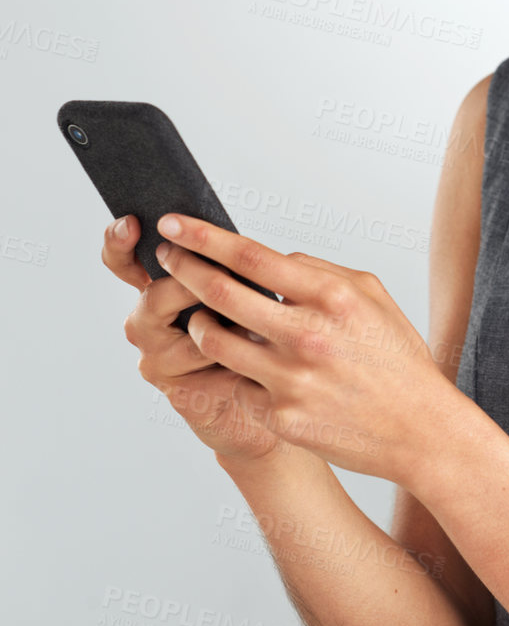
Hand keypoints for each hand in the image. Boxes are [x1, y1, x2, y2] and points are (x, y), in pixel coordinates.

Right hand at [105, 214, 288, 463]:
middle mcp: (152, 323)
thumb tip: (231, 239)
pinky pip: (201, 362)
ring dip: (218, 321)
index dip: (120, 242)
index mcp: (162, 291)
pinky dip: (230, 353)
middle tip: (221, 282)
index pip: (125, 262)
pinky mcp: (177, 389)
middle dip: (189, 285)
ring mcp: (159, 357)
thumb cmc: (258, 340)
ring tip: (254, 325)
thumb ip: (229, 268)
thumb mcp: (246, 294)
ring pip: (181, 330)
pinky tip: (254, 354)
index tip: (131, 224)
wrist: (271, 401)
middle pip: (153, 295)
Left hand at [150, 214, 450, 483]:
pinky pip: (238, 384)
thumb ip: (319, 271)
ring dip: (197, 324)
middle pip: (220, 293)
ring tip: (199, 318)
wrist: (420, 430)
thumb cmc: (398, 360)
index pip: (252, 257)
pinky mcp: (281, 416)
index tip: (175, 224)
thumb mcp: (372, 297)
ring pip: (213, 341)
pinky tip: (247, 370)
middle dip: (183, 270)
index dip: (204, 237)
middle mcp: (307, 335)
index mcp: (332, 297)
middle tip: (167, 259)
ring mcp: (291, 379)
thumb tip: (268, 259)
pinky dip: (235, 373)